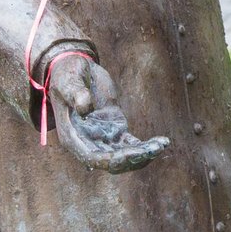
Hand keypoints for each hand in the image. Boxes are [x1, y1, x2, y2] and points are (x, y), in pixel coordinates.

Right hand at [47, 57, 170, 173]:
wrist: (77, 69)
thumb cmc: (67, 74)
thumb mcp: (68, 80)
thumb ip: (75, 93)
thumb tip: (85, 107)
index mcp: (72, 136)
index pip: (92, 158)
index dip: (113, 159)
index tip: (133, 153)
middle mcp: (87, 142)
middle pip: (111, 162)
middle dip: (133, 159)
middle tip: (153, 149)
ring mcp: (103, 138)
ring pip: (124, 156)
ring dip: (143, 155)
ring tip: (160, 145)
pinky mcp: (116, 130)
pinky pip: (132, 145)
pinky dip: (146, 146)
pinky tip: (162, 142)